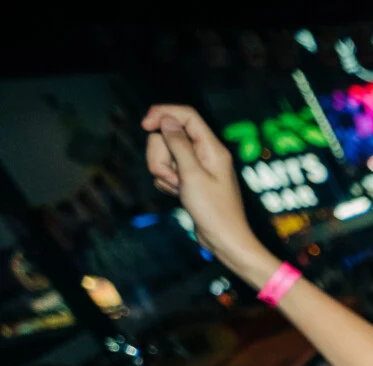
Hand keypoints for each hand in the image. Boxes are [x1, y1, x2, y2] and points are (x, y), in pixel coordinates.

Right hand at [141, 105, 263, 266]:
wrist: (223, 239)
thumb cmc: (214, 210)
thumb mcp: (192, 175)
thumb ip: (179, 144)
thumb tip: (168, 120)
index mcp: (212, 147)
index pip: (186, 115)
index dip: (163, 114)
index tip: (144, 125)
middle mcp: (205, 153)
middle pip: (168, 136)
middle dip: (161, 155)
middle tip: (174, 177)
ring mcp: (196, 167)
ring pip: (164, 155)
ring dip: (163, 171)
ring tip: (178, 189)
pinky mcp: (189, 179)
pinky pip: (166, 171)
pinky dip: (167, 182)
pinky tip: (179, 195)